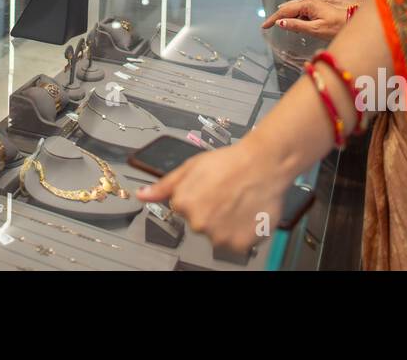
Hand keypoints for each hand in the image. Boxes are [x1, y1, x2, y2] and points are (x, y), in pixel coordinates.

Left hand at [137, 137, 288, 252]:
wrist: (264, 163)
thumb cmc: (231, 162)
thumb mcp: (191, 166)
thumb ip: (164, 185)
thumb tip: (142, 194)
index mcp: (184, 204)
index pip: (184, 208)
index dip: (198, 196)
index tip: (209, 188)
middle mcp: (199, 224)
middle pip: (200, 223)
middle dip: (210, 211)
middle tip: (225, 193)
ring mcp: (220, 236)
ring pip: (217, 235)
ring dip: (225, 223)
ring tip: (237, 201)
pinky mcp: (240, 244)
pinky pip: (236, 243)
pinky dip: (241, 232)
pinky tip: (245, 212)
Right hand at [261, 0, 362, 42]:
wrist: (361, 15)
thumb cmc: (340, 25)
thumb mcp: (316, 29)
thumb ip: (297, 25)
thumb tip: (280, 22)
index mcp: (306, 4)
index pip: (284, 12)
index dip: (273, 19)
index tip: (264, 26)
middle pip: (290, 7)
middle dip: (280, 16)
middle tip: (271, 25)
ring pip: (298, 6)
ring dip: (290, 14)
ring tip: (284, 22)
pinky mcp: (324, 0)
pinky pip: (306, 5)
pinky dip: (300, 12)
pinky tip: (302, 18)